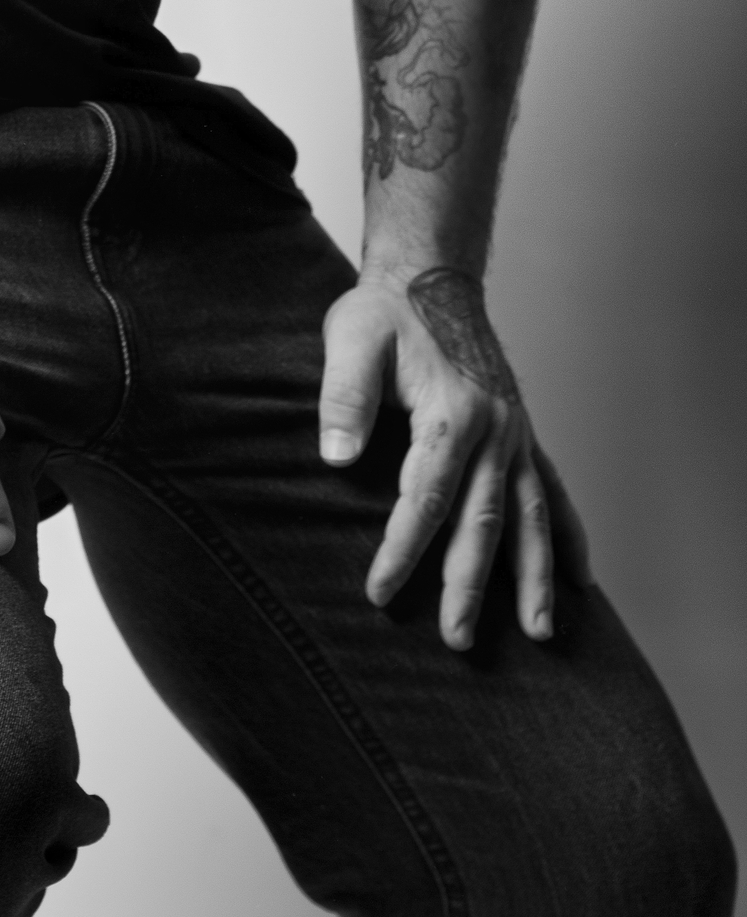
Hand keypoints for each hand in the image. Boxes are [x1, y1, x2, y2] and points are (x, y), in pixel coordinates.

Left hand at [319, 265, 591, 648]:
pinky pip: (552, 491)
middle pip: (484, 520)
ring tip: (540, 633)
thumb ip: (344, 399)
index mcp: (451, 411)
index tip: (379, 592)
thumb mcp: (351, 340)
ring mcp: (515, 433)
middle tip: (459, 641)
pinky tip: (579, 579)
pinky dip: (566, 535)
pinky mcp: (521, 433)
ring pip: (530, 516)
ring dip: (534, 576)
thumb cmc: (384, 312)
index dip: (402, 549)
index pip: (426, 497)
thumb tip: (336, 459)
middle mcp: (495, 428)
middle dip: (470, 584)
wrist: (430, 275)